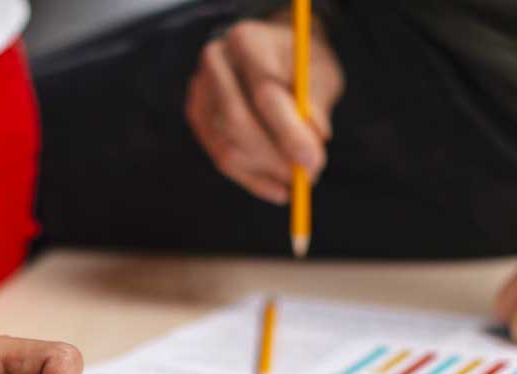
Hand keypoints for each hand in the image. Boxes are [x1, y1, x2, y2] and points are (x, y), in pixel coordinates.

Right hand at [185, 13, 343, 203]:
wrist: (270, 54)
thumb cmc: (300, 65)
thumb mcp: (320, 74)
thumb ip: (317, 103)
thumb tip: (313, 143)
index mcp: (246, 41)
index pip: (264, 93)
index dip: (289, 132)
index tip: (314, 162)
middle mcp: (214, 64)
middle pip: (237, 122)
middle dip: (274, 158)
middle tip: (304, 178)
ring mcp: (199, 92)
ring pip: (227, 147)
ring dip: (264, 172)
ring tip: (296, 182)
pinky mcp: (196, 117)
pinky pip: (221, 158)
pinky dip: (251, 179)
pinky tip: (277, 188)